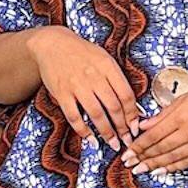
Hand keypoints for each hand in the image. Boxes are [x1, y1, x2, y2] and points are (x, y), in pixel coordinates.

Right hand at [32, 27, 143, 149]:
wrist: (52, 44)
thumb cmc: (82, 53)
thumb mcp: (104, 59)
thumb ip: (116, 79)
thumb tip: (131, 105)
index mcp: (108, 67)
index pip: (126, 95)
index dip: (133, 115)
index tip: (135, 127)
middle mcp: (94, 76)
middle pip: (113, 107)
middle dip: (122, 128)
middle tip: (127, 141)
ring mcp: (77, 85)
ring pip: (96, 114)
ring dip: (107, 133)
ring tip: (113, 144)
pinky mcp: (62, 93)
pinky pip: (74, 116)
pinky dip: (83, 131)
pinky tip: (90, 140)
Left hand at [122, 74, 187, 174]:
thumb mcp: (186, 97)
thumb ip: (163, 113)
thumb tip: (143, 125)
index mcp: (181, 116)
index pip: (153, 135)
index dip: (138, 146)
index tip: (127, 153)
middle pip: (160, 149)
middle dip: (142, 158)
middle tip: (130, 165)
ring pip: (172, 158)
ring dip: (154, 165)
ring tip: (142, 170)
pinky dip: (173, 167)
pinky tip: (162, 171)